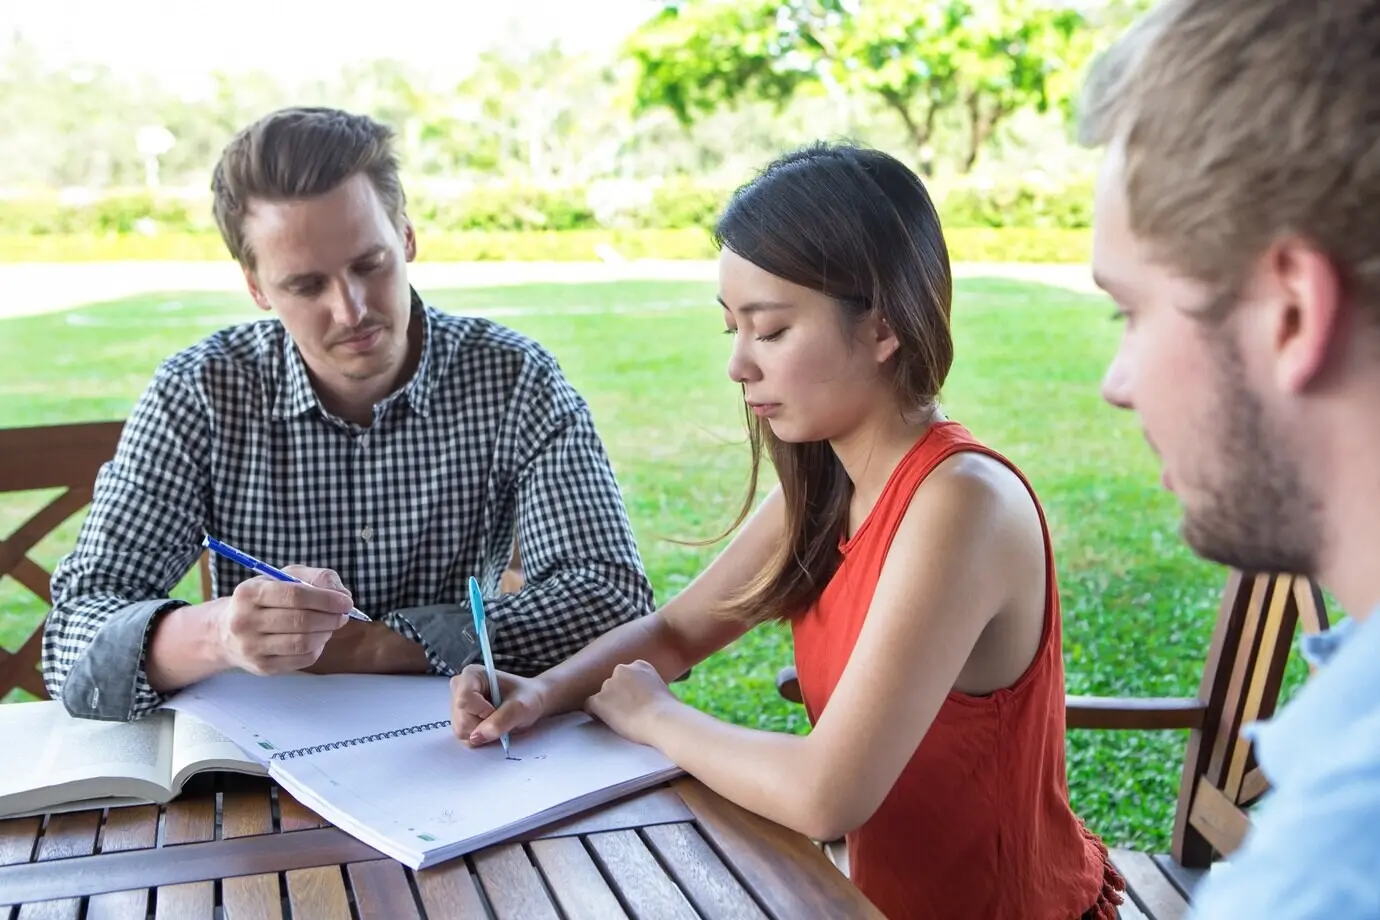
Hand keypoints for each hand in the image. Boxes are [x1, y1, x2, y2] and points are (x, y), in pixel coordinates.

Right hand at [215, 566, 351, 674]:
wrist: (225, 633)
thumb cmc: (263, 600)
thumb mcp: (282, 578)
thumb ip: (314, 578)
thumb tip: (342, 594)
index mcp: (249, 593)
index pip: (295, 596)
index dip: (326, 599)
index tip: (346, 602)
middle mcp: (245, 621)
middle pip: (301, 621)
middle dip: (330, 618)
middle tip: (343, 615)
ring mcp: (251, 647)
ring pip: (303, 643)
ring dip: (326, 633)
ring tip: (330, 625)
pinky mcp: (262, 667)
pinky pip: (302, 659)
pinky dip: (318, 648)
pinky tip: (317, 638)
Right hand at [450, 664, 547, 745]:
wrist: (531, 702)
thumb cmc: (527, 698)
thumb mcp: (521, 708)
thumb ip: (500, 721)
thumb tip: (477, 737)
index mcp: (472, 675)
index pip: (464, 700)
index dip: (481, 712)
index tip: (497, 710)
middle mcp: (459, 688)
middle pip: (462, 719)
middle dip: (483, 725)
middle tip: (501, 717)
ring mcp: (457, 705)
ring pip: (461, 731)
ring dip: (483, 733)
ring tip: (497, 720)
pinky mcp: (460, 720)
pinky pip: (465, 738)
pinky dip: (481, 738)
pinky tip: (491, 726)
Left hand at [585, 660, 676, 746]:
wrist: (663, 719)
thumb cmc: (670, 711)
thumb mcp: (663, 689)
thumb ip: (649, 688)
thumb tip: (646, 698)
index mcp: (640, 665)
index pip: (626, 676)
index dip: (628, 691)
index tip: (635, 702)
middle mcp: (622, 670)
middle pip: (613, 684)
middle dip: (617, 697)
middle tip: (627, 713)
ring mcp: (609, 684)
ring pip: (602, 696)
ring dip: (608, 706)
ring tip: (621, 720)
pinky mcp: (599, 700)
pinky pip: (589, 706)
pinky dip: (594, 714)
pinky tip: (604, 721)